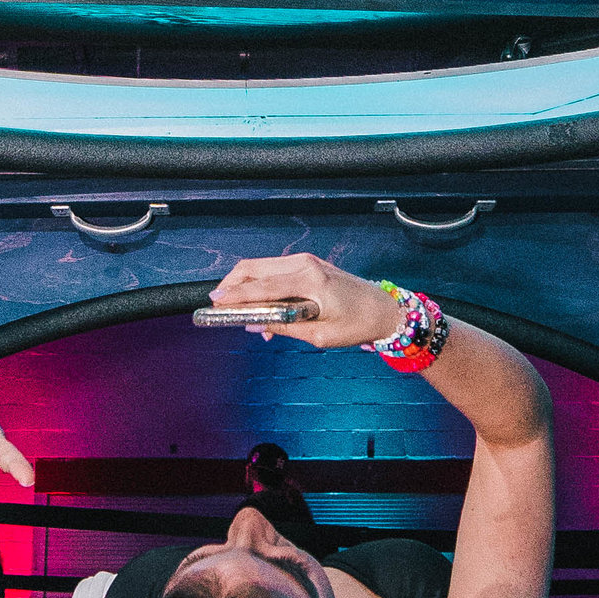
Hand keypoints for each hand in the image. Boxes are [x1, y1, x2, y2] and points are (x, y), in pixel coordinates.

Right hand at [202, 254, 399, 350]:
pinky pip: (274, 270)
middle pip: (254, 268)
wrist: (383, 309)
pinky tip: (260, 307)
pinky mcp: (308, 264)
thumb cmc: (357, 323)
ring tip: (238, 310)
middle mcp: (305, 265)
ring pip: (261, 266)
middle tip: (218, 303)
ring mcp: (306, 261)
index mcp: (309, 282)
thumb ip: (285, 328)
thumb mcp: (320, 336)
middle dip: (232, 284)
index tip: (215, 303)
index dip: (235, 295)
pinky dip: (260, 283)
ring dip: (245, 284)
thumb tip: (256, 325)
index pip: (262, 287)